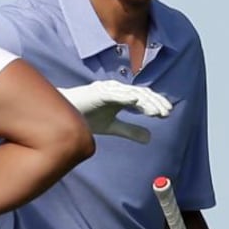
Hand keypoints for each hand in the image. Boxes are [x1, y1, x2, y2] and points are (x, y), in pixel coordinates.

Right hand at [58, 81, 172, 143]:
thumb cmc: (86, 117)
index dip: (155, 104)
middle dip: (155, 102)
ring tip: (155, 112)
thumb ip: (130, 130)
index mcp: (121, 97)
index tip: (166, 114)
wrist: (62, 115)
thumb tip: (150, 138)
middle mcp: (117, 91)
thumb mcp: (112, 127)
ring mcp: (107, 90)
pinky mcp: (97, 92)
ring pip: (131, 93)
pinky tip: (136, 101)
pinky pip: (114, 94)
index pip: (143, 98)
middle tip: (166, 113)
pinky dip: (125, 96)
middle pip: (141, 93)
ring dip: (144, 102)